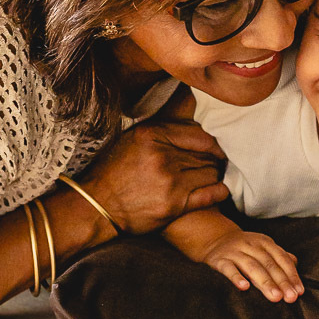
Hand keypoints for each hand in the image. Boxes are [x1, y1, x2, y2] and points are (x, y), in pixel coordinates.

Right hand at [80, 120, 229, 235]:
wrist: (96, 205)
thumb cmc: (114, 171)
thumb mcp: (133, 138)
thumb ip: (162, 128)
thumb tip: (192, 112)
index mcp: (152, 135)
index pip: (199, 135)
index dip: (212, 143)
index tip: (215, 148)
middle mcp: (163, 157)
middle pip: (206, 155)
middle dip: (213, 160)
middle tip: (215, 163)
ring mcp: (170, 182)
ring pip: (210, 173)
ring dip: (214, 175)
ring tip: (212, 176)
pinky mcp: (174, 205)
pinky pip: (210, 195)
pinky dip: (220, 191)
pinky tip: (222, 190)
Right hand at [202, 228, 303, 302]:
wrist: (215, 240)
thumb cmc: (245, 249)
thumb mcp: (263, 248)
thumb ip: (279, 257)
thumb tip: (296, 264)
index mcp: (264, 242)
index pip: (281, 259)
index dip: (291, 275)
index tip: (299, 292)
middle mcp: (251, 245)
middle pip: (269, 264)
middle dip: (281, 281)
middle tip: (290, 298)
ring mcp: (235, 252)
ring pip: (252, 266)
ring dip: (265, 282)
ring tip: (275, 297)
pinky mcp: (220, 260)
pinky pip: (228, 268)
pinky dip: (236, 277)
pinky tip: (244, 287)